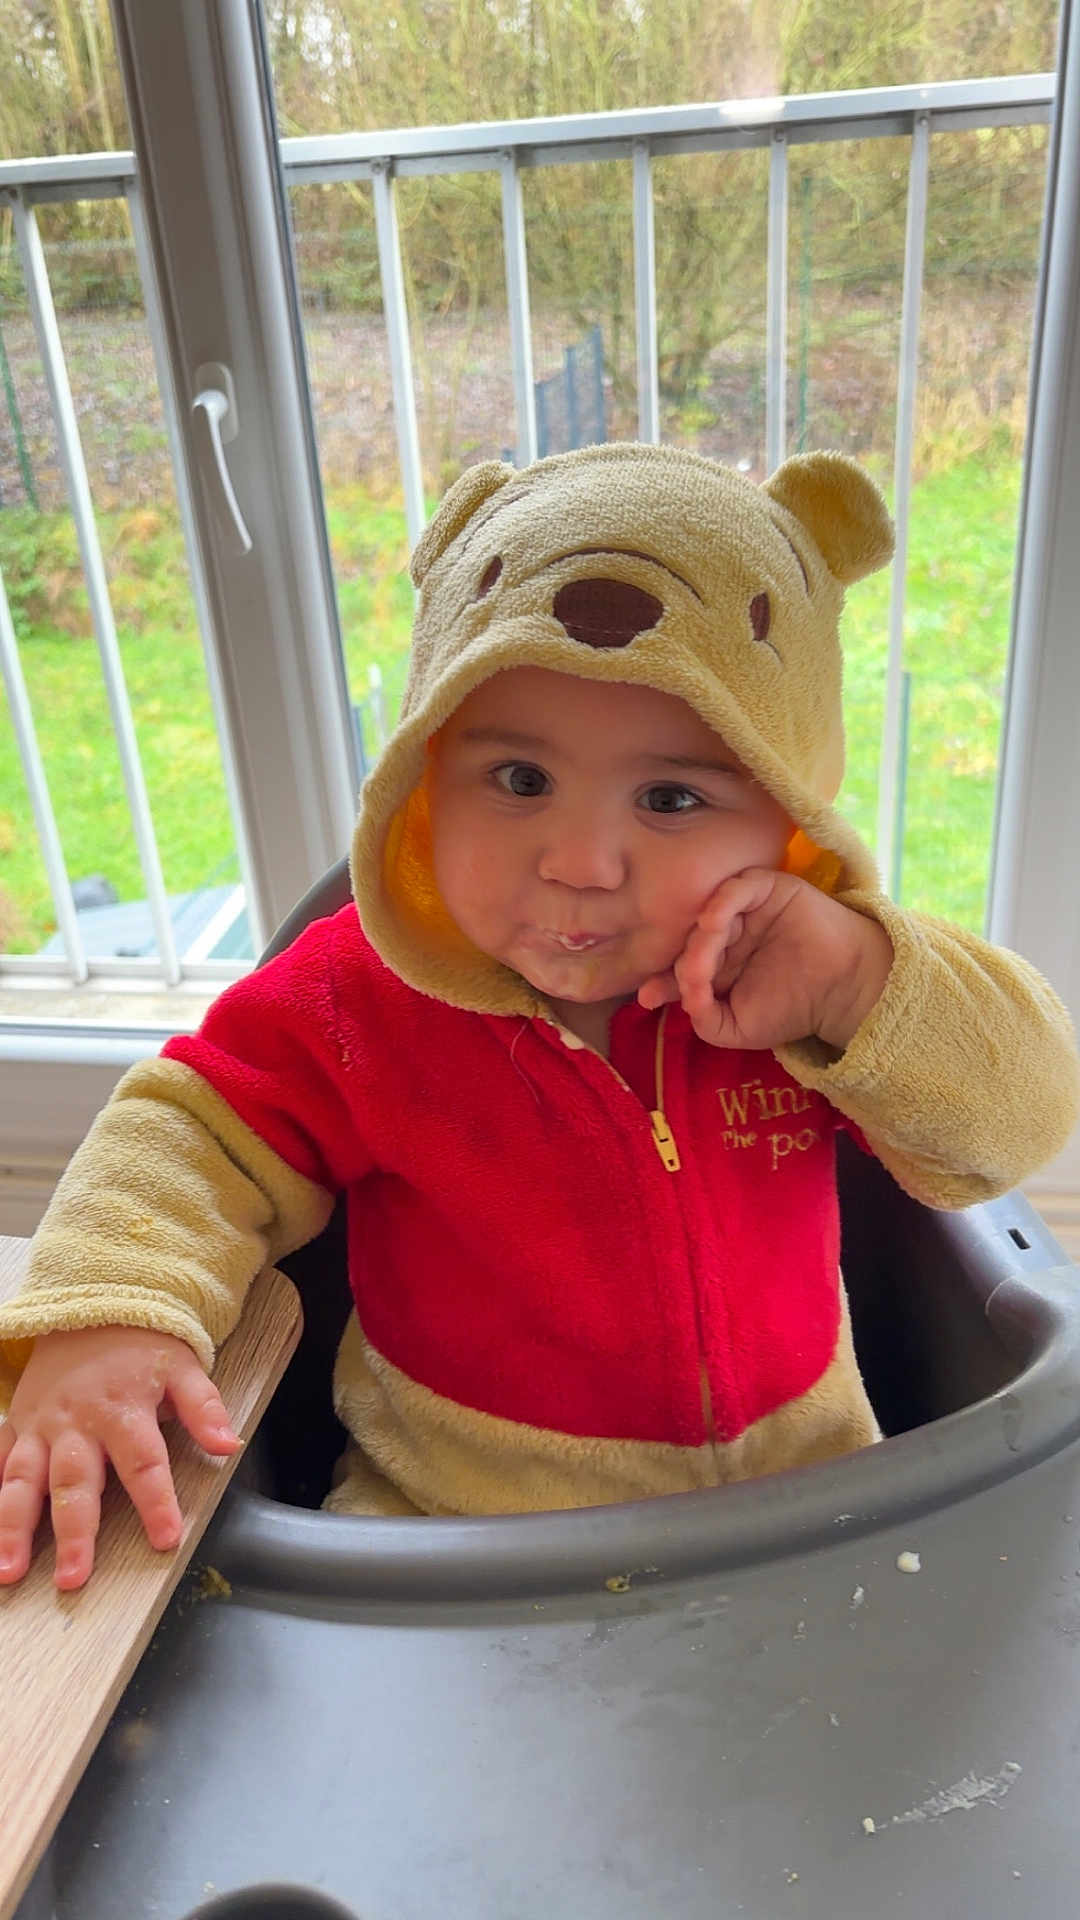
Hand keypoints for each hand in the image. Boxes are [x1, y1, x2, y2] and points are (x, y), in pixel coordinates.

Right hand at [0, 1325, 239, 1590]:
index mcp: (123, 1410)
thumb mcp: (184, 1368)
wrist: (91, 1307)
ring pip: (22, 1482)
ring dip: (13, 1528)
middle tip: (73, 1579)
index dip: (156, 1502)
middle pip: (75, 1484)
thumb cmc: (142, 1346)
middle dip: (73, 1534)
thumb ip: (204, 1409)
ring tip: (10, 1572)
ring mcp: (40, 1427)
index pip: (143, 1463)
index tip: (165, 1539)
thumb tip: (229, 1445)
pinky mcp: (17, 1426)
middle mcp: (77, 1423)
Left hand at [637, 867, 893, 1052]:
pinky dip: (720, 903)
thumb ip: (705, 1020)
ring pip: (708, 916)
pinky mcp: (767, 889)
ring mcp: (746, 911)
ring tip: (702, 964)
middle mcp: (728, 936)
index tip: (647, 997)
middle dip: (682, 964)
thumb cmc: (794, 1010)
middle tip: (689, 982)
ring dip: (700, 940)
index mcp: (719, 966)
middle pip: (689, 941)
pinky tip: (713, 923)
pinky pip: (736, 888)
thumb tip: (681, 999)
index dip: (663, 981)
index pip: (681, 968)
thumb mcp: (739, 1029)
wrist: (843, 991)